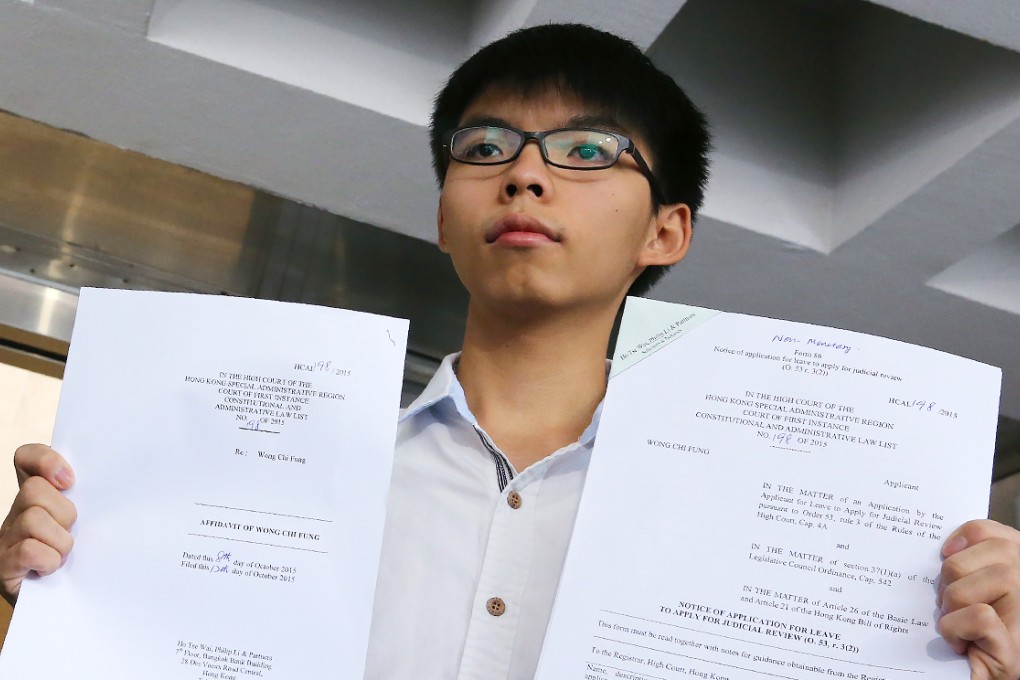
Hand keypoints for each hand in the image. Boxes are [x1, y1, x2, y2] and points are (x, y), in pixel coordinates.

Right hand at [0, 444, 76, 605]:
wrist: (57, 606)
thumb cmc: (78, 560)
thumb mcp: (85, 523)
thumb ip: (88, 500)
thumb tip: (113, 487)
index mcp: (36, 497)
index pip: (27, 458)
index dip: (45, 459)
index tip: (70, 480)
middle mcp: (15, 513)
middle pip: (35, 490)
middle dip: (63, 512)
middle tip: (70, 532)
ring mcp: (5, 539)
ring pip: (33, 519)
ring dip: (59, 541)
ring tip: (63, 555)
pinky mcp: (3, 566)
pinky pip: (29, 550)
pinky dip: (48, 561)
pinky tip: (51, 569)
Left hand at [939, 519, 1019, 679]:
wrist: (982, 675)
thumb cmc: (978, 631)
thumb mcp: (975, 585)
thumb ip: (970, 559)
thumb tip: (948, 548)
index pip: (983, 531)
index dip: (958, 543)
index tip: (948, 558)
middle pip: (958, 563)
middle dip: (944, 587)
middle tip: (952, 608)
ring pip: (962, 590)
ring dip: (948, 612)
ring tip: (958, 626)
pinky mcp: (1017, 647)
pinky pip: (978, 617)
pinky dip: (956, 631)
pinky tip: (963, 643)